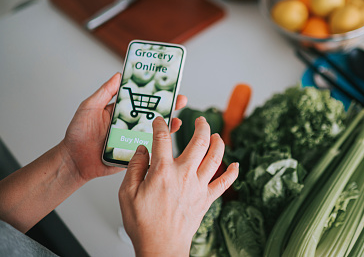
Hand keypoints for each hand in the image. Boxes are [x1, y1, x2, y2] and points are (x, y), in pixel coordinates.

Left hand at [59, 73, 187, 182]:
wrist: (74, 161)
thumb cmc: (78, 134)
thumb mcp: (89, 107)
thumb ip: (105, 92)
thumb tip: (119, 75)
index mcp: (122, 110)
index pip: (142, 98)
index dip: (155, 92)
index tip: (168, 85)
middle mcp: (130, 123)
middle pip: (154, 113)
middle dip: (169, 106)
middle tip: (181, 99)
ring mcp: (133, 138)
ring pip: (155, 131)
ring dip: (168, 125)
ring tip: (177, 120)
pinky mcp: (134, 153)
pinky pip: (149, 148)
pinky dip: (160, 144)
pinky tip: (167, 139)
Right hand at [119, 117, 238, 256]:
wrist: (161, 248)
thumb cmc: (143, 224)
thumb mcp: (127, 194)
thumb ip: (134, 167)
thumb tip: (142, 150)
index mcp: (163, 171)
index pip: (163, 138)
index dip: (161, 125)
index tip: (160, 122)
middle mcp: (184, 175)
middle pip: (199, 141)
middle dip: (201, 126)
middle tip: (200, 120)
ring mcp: (198, 186)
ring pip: (215, 157)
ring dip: (218, 142)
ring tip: (216, 135)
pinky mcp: (206, 198)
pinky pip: (225, 183)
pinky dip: (233, 172)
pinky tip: (236, 165)